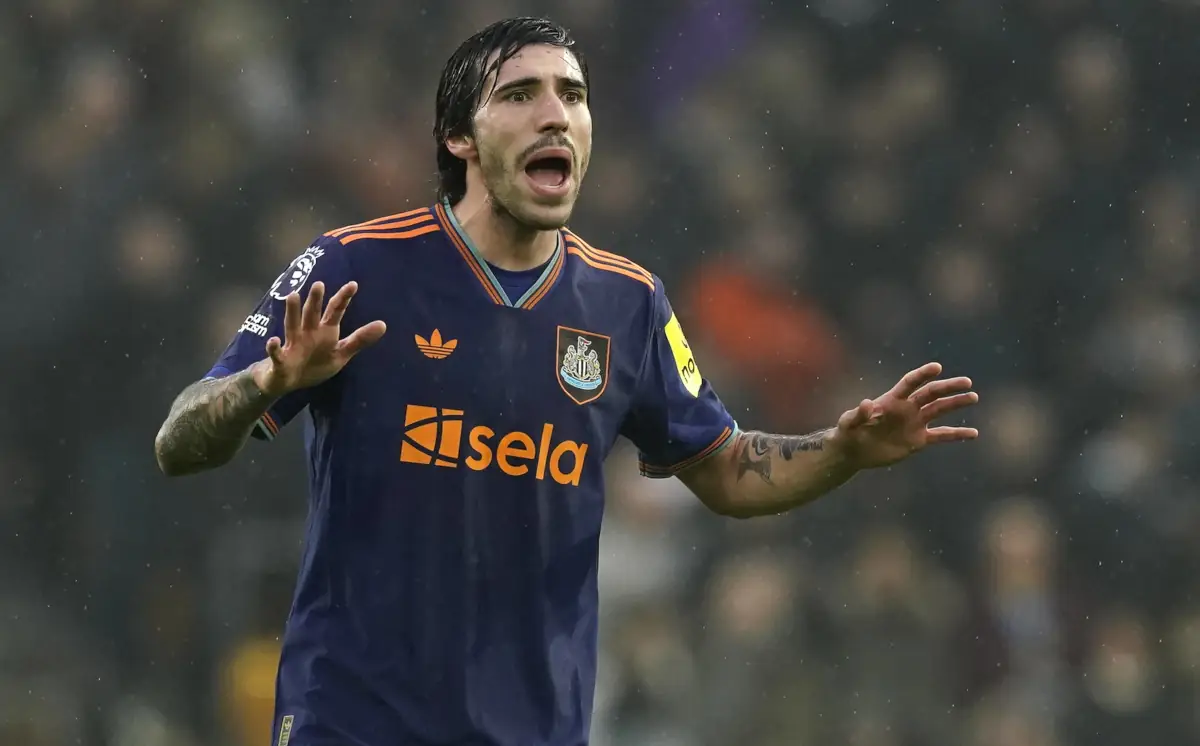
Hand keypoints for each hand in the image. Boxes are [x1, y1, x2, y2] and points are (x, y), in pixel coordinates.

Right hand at [251, 281, 386, 397]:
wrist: (288, 381)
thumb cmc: (316, 362)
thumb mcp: (341, 353)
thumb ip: (359, 340)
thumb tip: (383, 325)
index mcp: (325, 331)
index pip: (335, 311)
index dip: (343, 299)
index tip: (353, 284)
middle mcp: (308, 332)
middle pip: (312, 314)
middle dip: (315, 300)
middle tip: (319, 284)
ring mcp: (293, 344)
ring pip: (292, 325)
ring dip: (292, 312)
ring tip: (293, 296)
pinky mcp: (280, 360)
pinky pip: (276, 354)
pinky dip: (274, 348)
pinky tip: (273, 342)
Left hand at [830, 362, 978, 469]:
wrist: (853, 452)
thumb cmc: (848, 432)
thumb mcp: (849, 423)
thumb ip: (858, 414)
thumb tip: (867, 403)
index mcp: (891, 400)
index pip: (910, 383)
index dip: (922, 375)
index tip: (937, 367)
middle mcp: (907, 408)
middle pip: (931, 394)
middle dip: (948, 387)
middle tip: (967, 382)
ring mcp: (914, 423)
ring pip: (939, 410)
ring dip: (956, 404)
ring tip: (973, 397)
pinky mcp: (918, 440)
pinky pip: (941, 436)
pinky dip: (957, 434)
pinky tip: (973, 433)